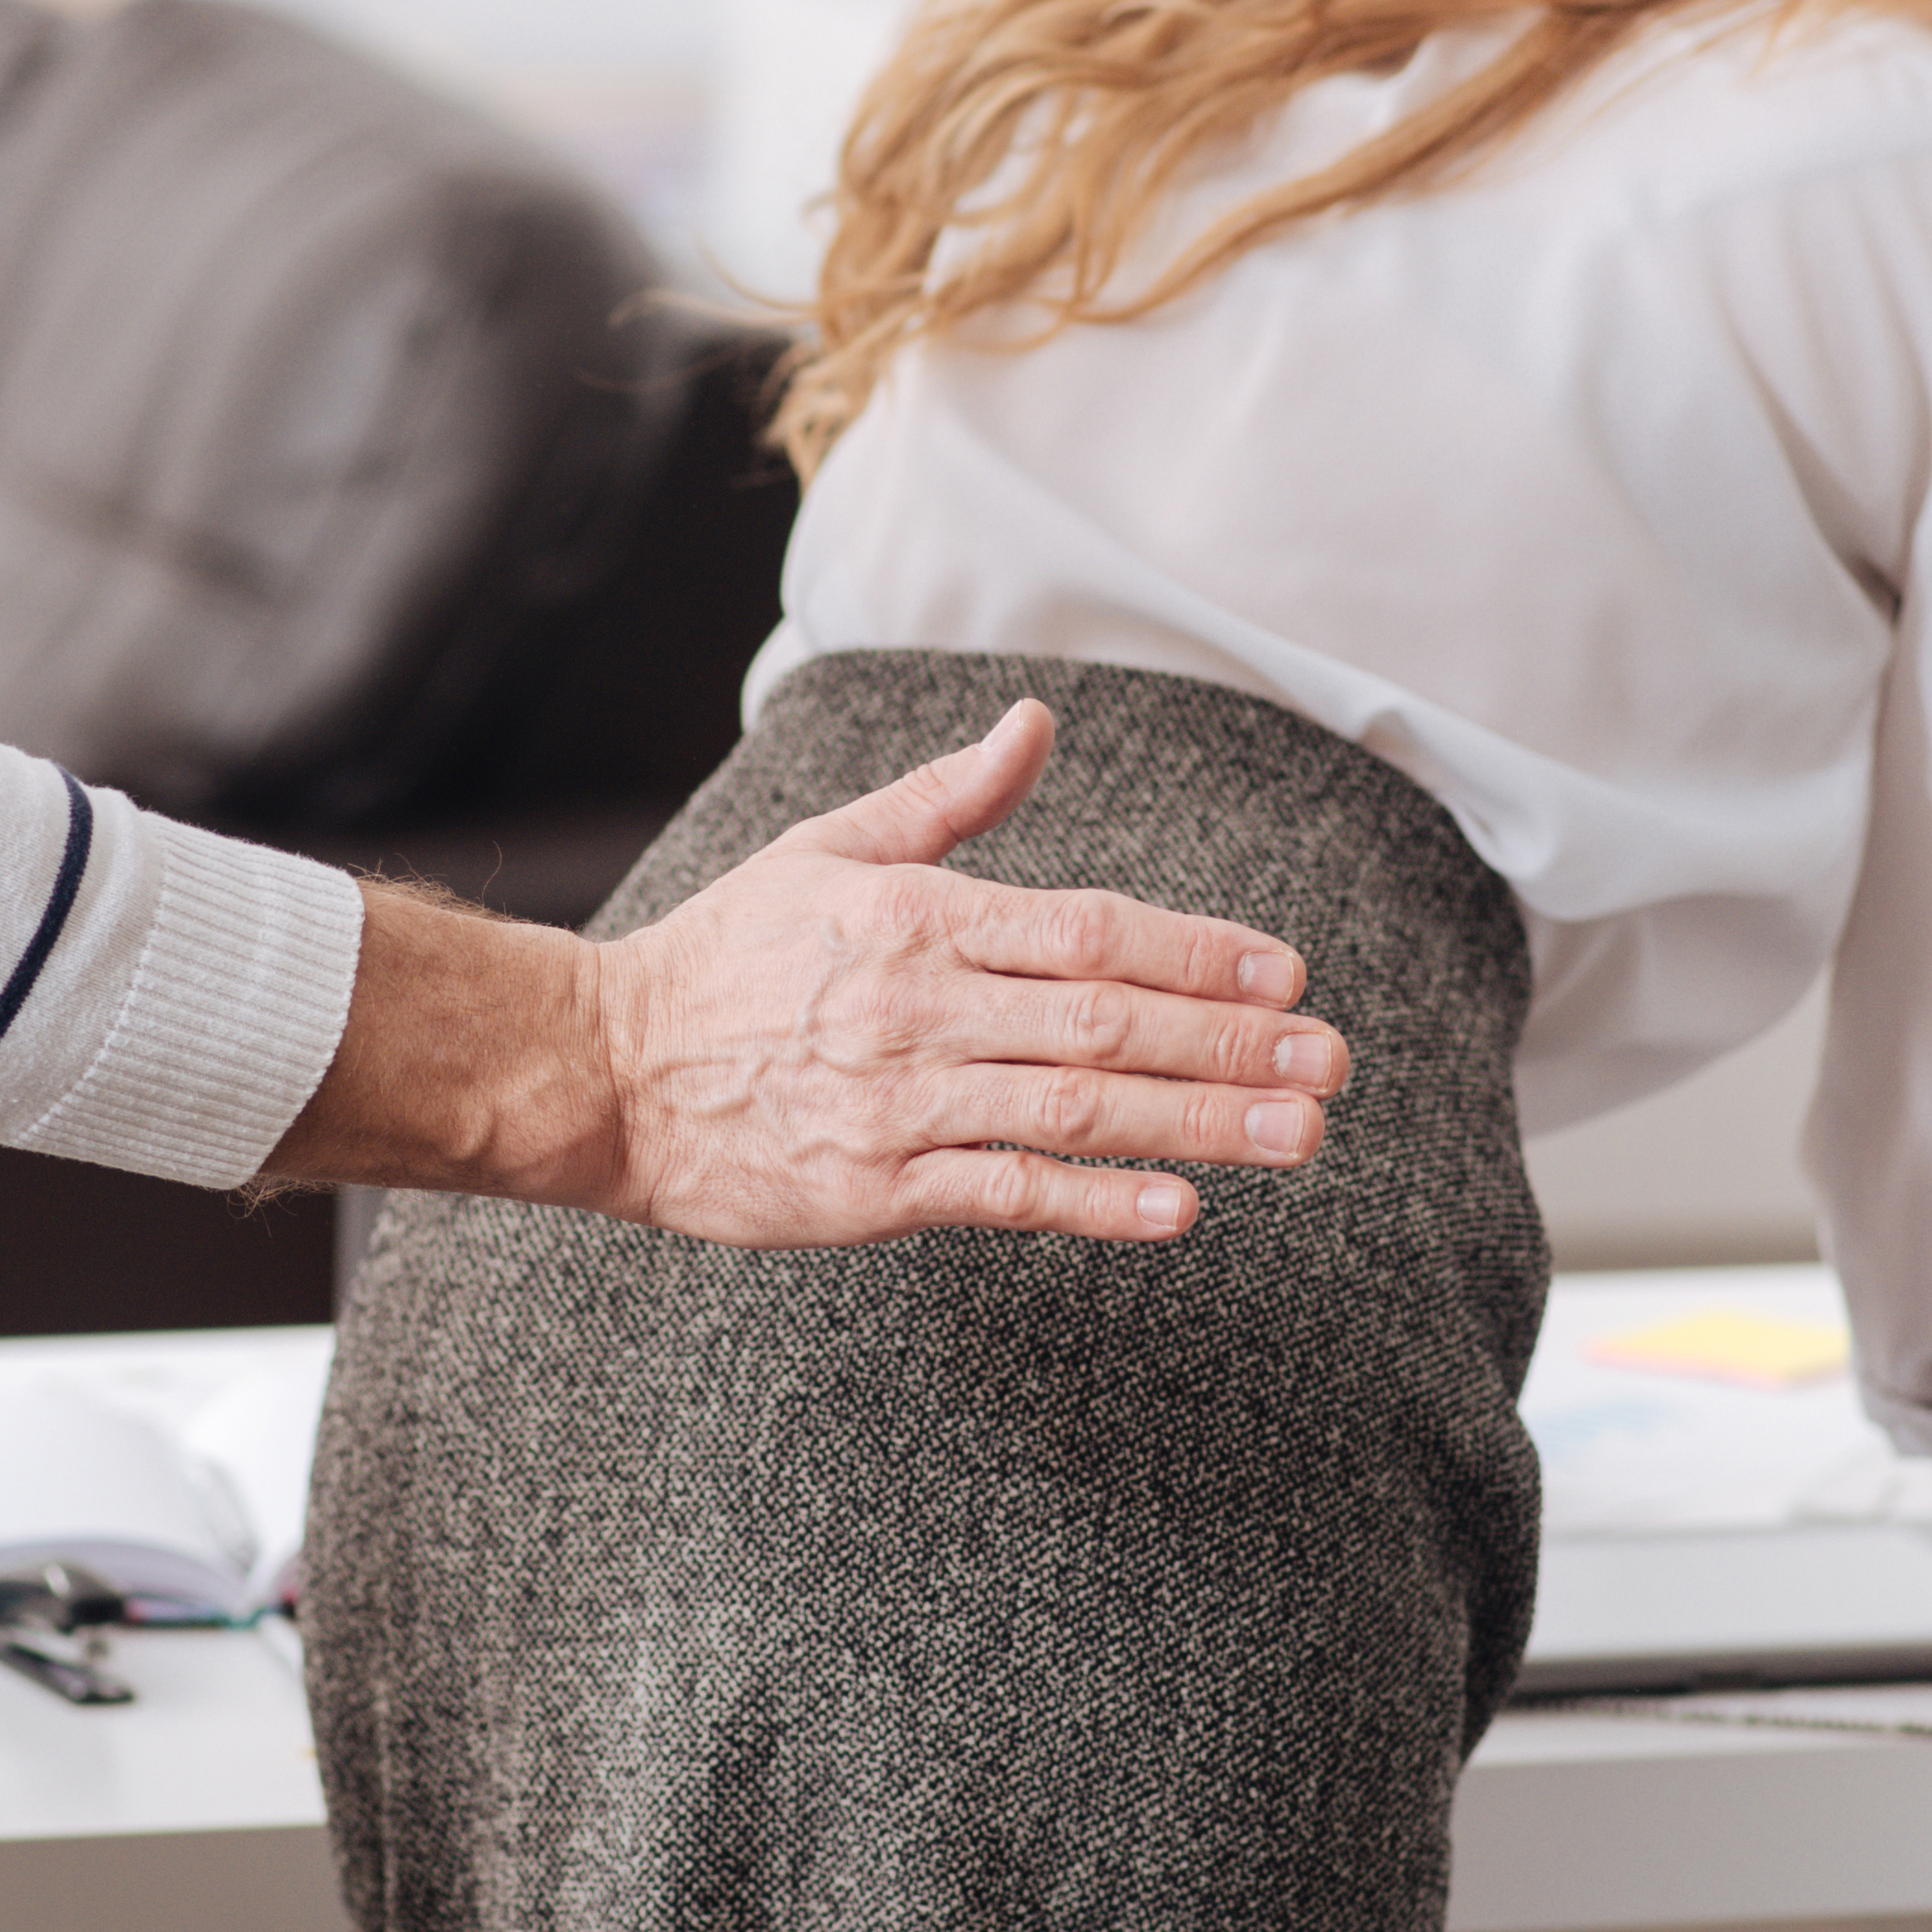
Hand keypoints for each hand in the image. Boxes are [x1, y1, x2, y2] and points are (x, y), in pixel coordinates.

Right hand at [258, 699, 1350, 1247]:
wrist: (600, 1070)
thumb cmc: (724, 957)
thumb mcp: (829, 848)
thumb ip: (948, 799)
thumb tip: (1037, 724)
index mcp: (916, 916)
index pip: (1087, 927)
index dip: (1196, 951)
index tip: (1285, 976)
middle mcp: (917, 1005)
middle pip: (1104, 1018)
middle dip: (1231, 1042)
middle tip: (1331, 1063)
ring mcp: (897, 1102)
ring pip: (1073, 1107)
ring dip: (1197, 1121)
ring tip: (1298, 1135)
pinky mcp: (871, 1189)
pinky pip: (1002, 1193)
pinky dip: (1095, 1201)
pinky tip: (1178, 1207)